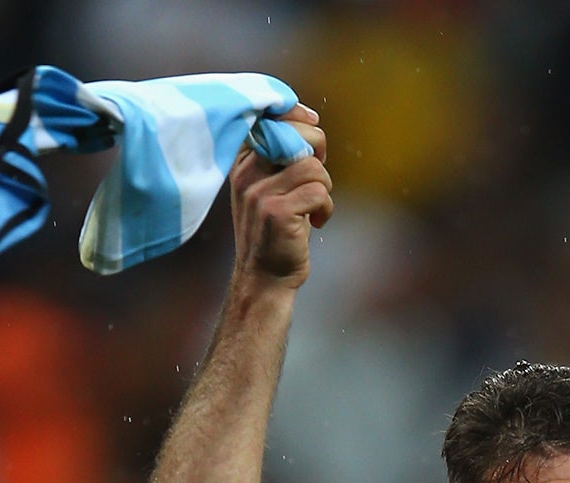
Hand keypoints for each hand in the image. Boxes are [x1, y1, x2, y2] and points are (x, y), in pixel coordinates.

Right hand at [226, 106, 331, 289]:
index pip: (269, 118)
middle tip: (319, 176)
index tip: (313, 124)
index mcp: (243, 163)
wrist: (264, 278)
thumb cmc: (277, 232)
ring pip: (311, 166)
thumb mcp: (272, 188)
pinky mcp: (276, 212)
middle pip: (294, 135)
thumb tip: (311, 123)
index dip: (297, 116)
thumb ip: (283, 157)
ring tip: (316, 207)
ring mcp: (259, 193)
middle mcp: (247, 174)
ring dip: (324, 187)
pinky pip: (318, 193)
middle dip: (318, 149)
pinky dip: (326, 208)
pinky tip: (317, 222)